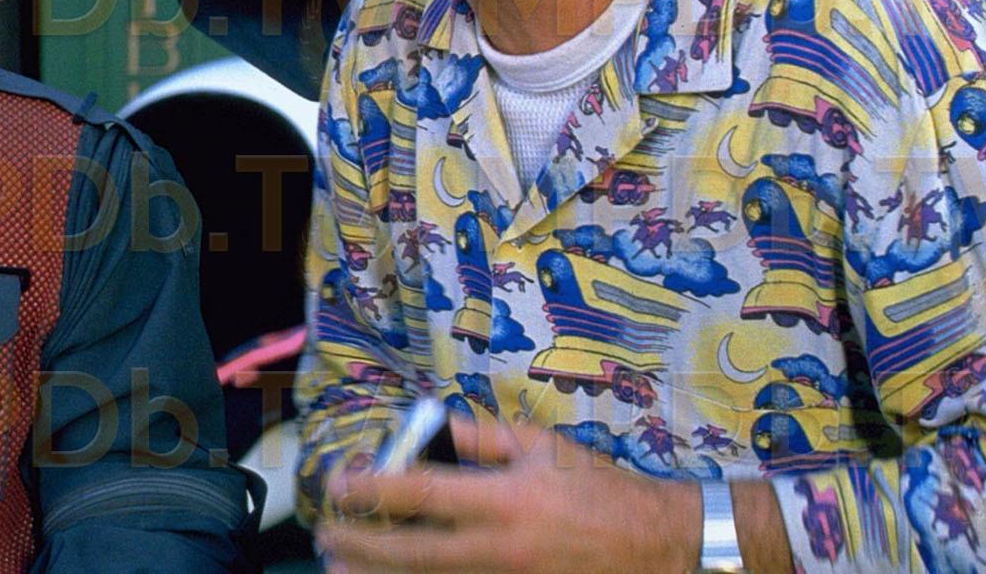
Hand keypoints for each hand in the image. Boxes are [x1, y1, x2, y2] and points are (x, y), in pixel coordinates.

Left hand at [315, 415, 699, 572]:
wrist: (660, 546)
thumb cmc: (598, 489)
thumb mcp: (539, 446)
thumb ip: (478, 438)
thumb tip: (424, 426)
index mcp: (505, 499)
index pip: (420, 494)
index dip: (372, 489)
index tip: (339, 484)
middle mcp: (499, 548)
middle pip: (409, 553)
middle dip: (360, 544)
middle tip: (326, 535)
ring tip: (339, 568)